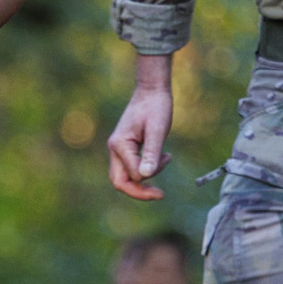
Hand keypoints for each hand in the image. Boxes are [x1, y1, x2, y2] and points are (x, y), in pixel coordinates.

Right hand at [108, 70, 175, 201]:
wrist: (152, 89)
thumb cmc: (156, 106)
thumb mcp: (158, 129)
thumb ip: (151, 152)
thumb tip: (145, 175)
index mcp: (119, 145)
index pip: (132, 174)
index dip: (149, 179)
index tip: (167, 171)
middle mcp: (115, 148)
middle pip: (119, 182)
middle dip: (139, 191)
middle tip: (160, 194)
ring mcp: (119, 149)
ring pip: (125, 176)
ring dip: (145, 178)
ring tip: (166, 159)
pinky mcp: (126, 148)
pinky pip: (131, 168)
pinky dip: (146, 169)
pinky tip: (163, 157)